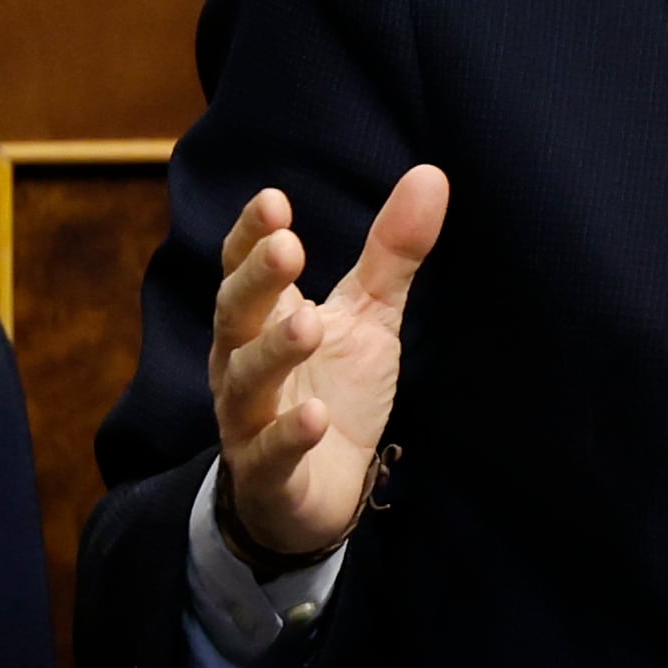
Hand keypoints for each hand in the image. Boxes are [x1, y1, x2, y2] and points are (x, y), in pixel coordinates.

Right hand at [209, 166, 446, 560]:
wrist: (320, 492)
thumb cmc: (335, 388)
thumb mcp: (369, 316)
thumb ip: (391, 252)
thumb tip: (431, 174)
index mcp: (263, 319)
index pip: (244, 270)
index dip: (251, 238)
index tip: (272, 201)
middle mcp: (242, 364)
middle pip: (236, 316)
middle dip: (257, 281)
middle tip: (286, 247)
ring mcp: (249, 421)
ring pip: (246, 382)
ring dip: (274, 352)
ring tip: (307, 322)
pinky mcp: (269, 475)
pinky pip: (271, 453)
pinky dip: (291, 435)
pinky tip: (316, 416)